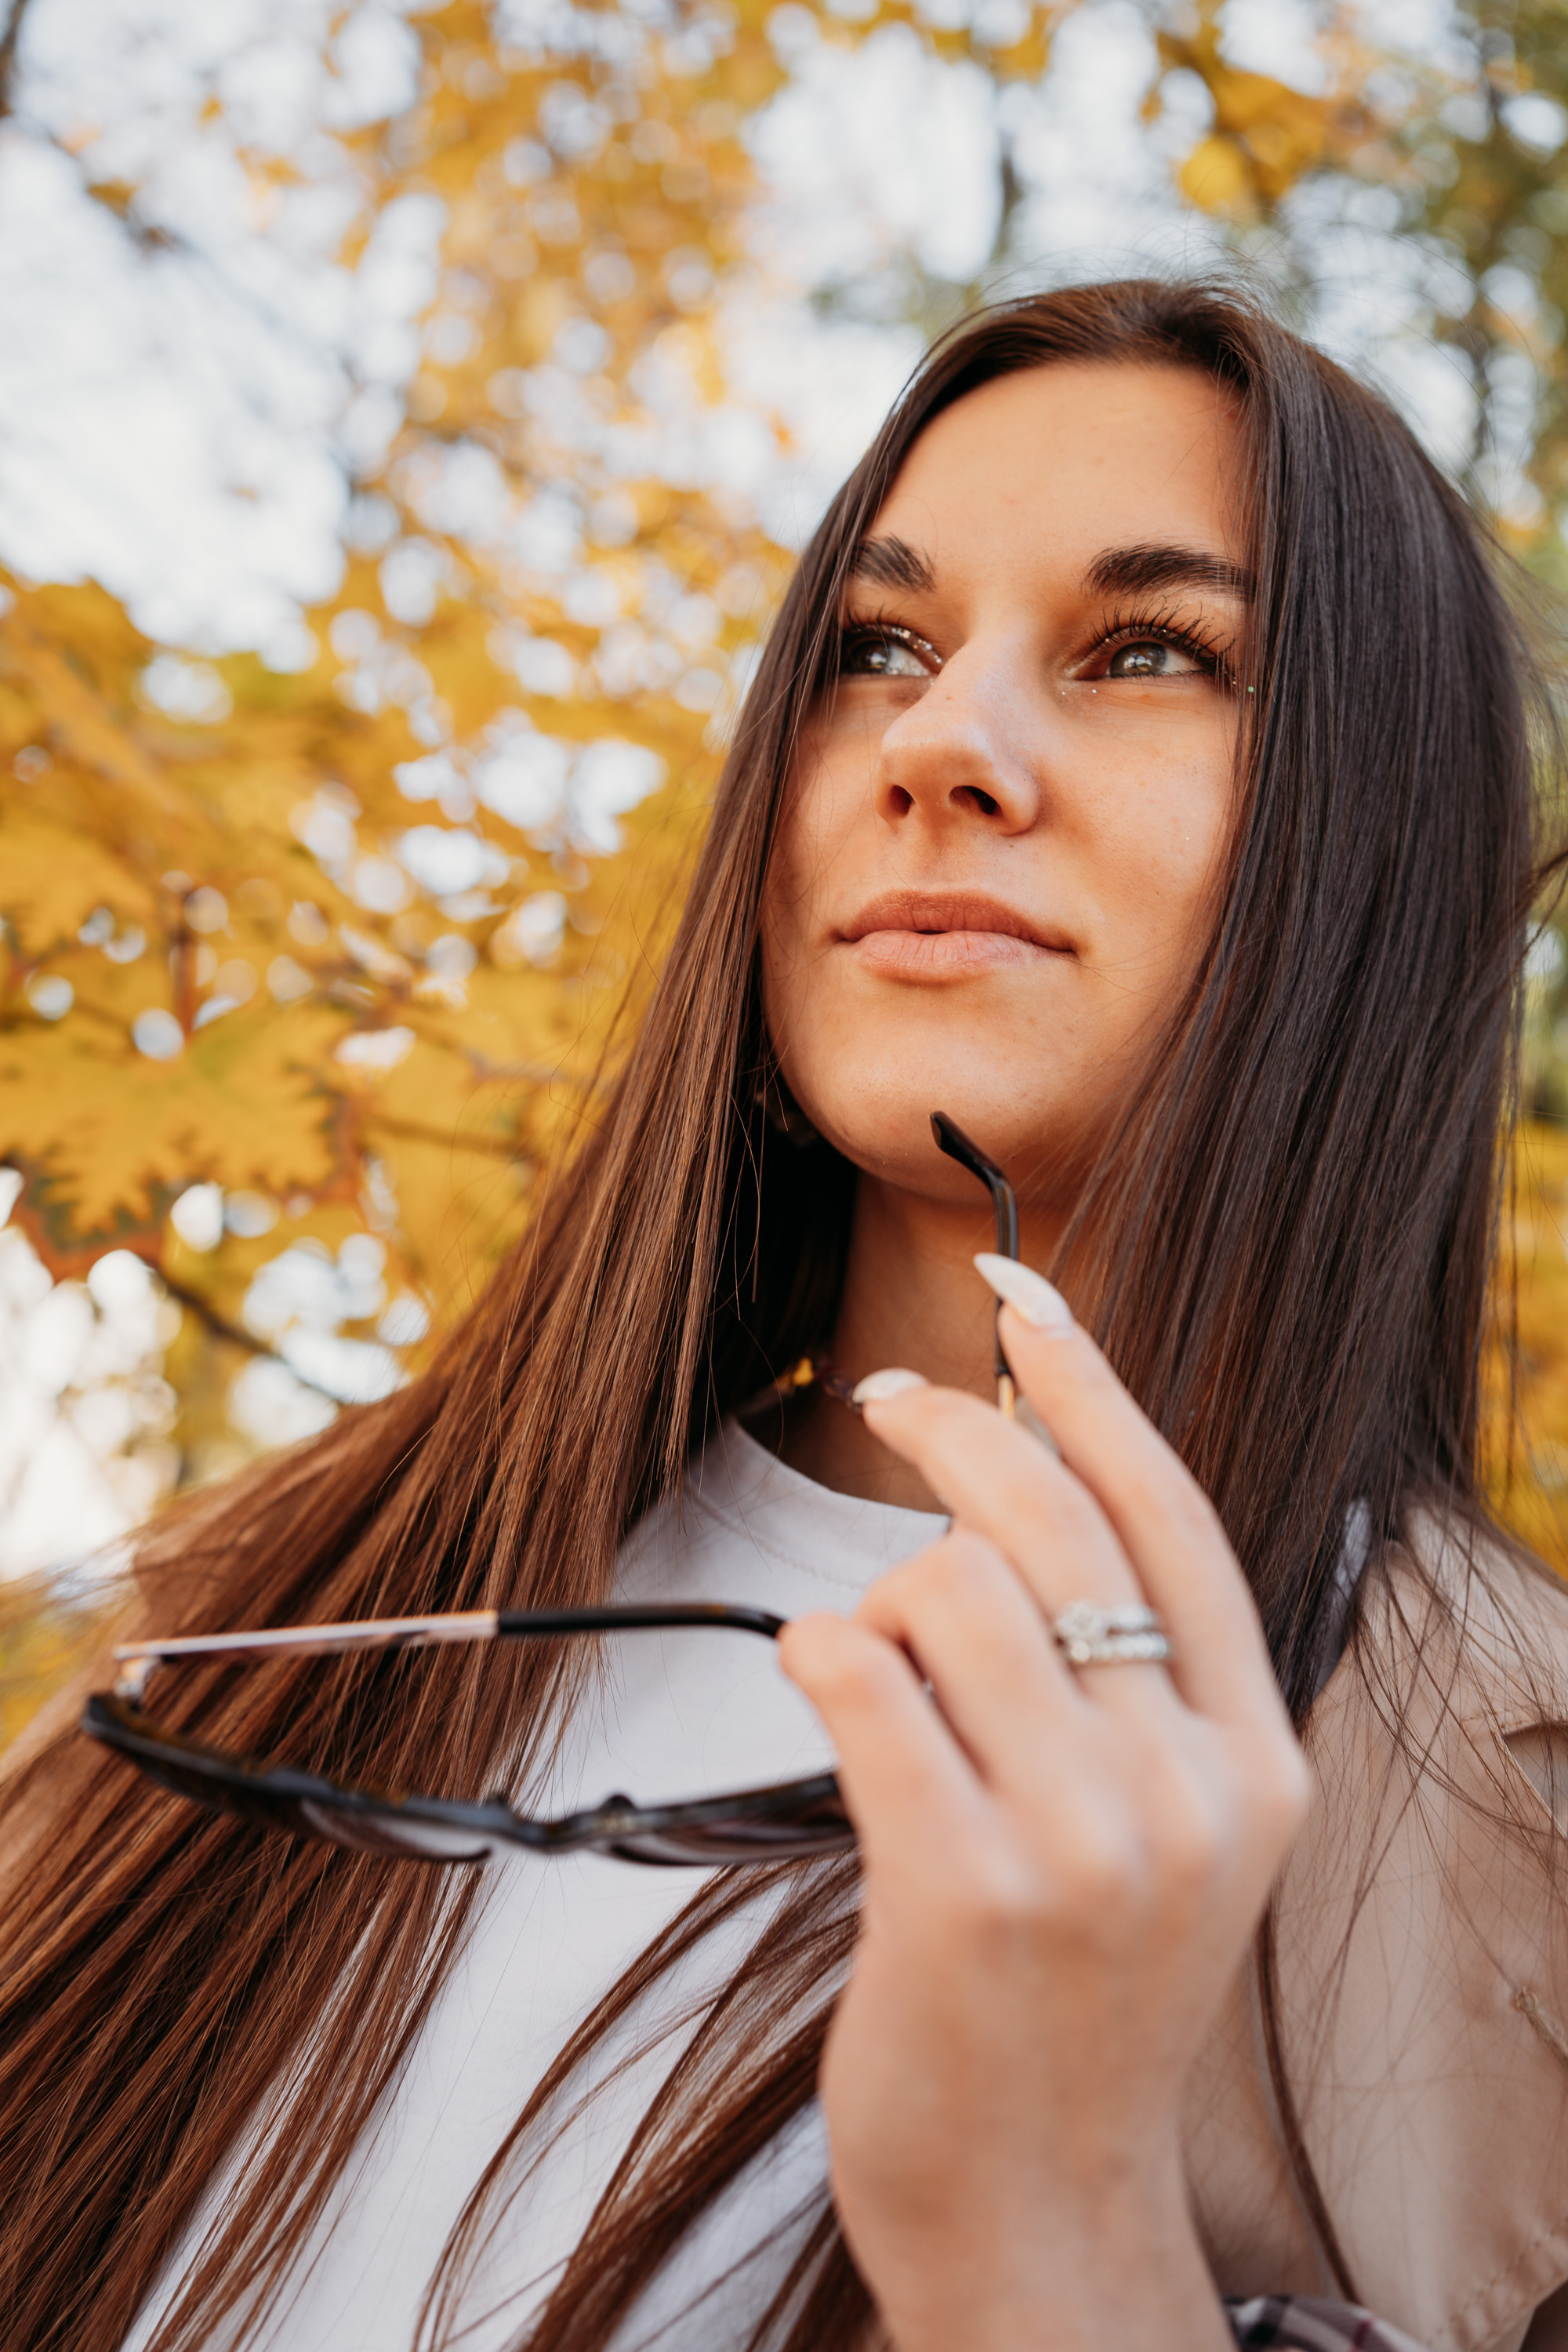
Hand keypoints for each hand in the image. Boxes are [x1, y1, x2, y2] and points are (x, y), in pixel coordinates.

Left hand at [778, 1270, 1309, 2351]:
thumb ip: (1130, 1682)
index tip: (1024, 1297)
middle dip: (952, 1428)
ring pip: (945, 1589)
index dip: (1093, 1385)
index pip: (1172, 1517)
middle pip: (1052, 1526)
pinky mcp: (965, 1892)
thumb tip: (1025, 1478)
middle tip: (886, 1403)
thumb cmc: (1072, 2000)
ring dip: (876, 1602)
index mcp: (1255, 1760)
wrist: (1038, 2205)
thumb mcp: (1162, 1836)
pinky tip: (814, 1682)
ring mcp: (1085, 1846)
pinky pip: (861, 1680)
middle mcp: (1190, 1791)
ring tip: (868, 1675)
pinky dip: (817, 1651)